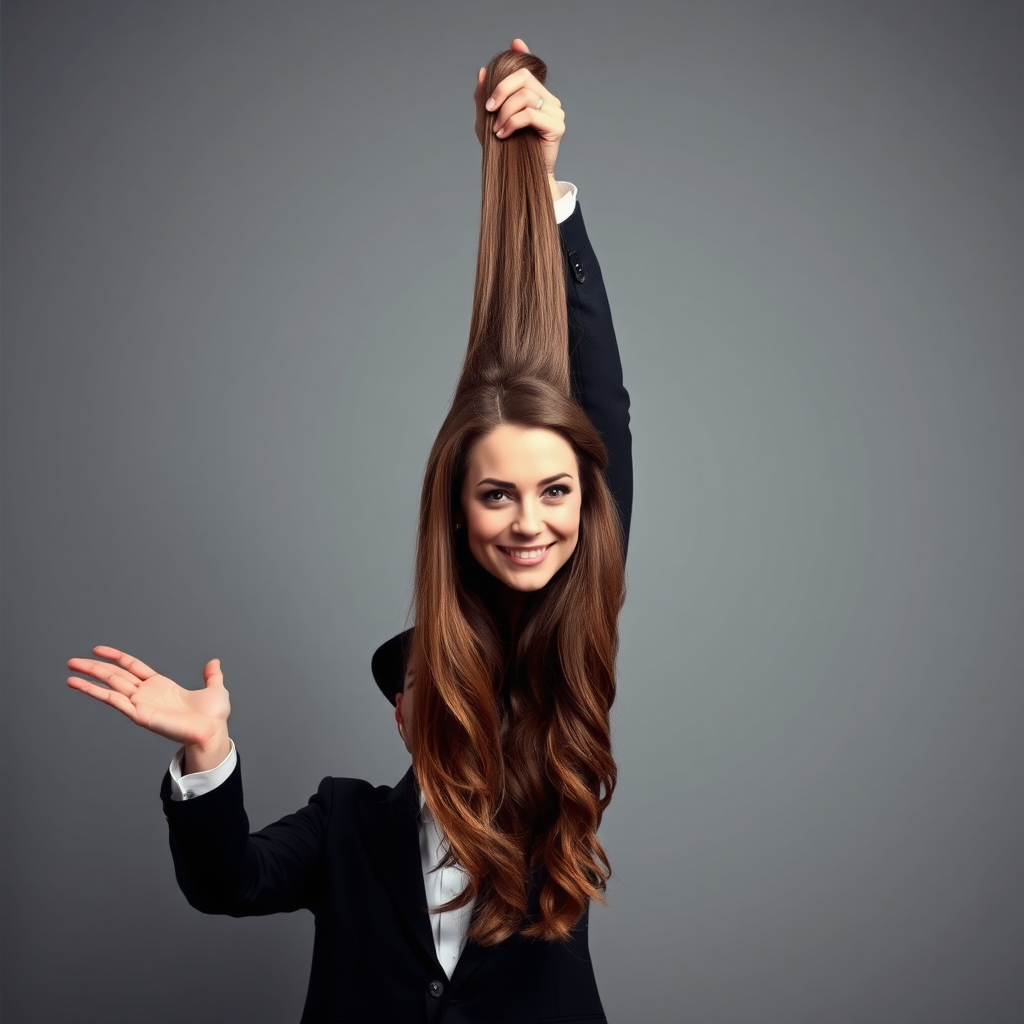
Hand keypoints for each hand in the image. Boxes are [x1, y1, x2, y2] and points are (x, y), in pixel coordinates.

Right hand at [67, 646, 231, 769]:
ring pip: (110, 685)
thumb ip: (211, 675)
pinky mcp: (138, 714)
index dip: (116, 657)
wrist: (212, 730)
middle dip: (94, 667)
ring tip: (70, 670)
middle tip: (72, 661)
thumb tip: (214, 662)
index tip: (98, 650)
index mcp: (160, 685)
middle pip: (115, 675)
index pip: (132, 666)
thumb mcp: (214, 688)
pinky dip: (96, 692)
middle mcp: (146, 694)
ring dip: (89, 678)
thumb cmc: (213, 716)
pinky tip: (80, 685)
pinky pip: (114, 699)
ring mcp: (140, 703)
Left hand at [473, 38, 565, 191]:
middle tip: (489, 109)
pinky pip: (530, 113)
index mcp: (535, 95)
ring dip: (505, 112)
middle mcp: (548, 100)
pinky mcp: (557, 126)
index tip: (510, 50)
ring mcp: (555, 111)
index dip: (520, 54)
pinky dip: (512, 122)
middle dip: (501, 90)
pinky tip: (503, 134)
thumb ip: (484, 98)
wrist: (520, 180)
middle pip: (524, 77)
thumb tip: (482, 72)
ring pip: (525, 95)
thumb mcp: (488, 122)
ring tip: (497, 130)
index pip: (527, 68)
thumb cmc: (506, 151)